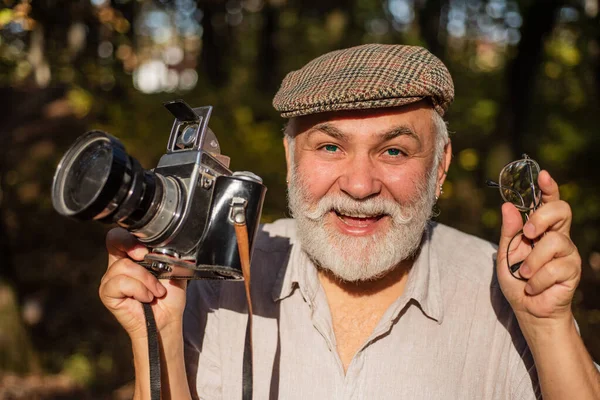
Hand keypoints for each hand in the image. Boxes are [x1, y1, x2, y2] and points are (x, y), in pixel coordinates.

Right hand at [99, 228, 186, 340]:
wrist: (167, 320)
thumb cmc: (169, 296)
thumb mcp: (174, 269)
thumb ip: (169, 254)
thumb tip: (171, 241)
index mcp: (131, 256)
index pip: (121, 235)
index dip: (130, 236)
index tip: (145, 249)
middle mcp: (118, 264)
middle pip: (114, 240)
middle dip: (132, 246)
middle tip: (146, 259)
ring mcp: (110, 279)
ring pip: (124, 265)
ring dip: (146, 279)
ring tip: (155, 291)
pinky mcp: (107, 293)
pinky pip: (121, 282)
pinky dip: (139, 290)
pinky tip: (146, 298)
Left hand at [497, 170, 581, 324]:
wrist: (528, 309)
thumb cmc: (517, 279)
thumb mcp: (506, 253)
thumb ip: (509, 231)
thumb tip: (507, 206)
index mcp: (541, 228)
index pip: (549, 202)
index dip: (548, 187)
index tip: (542, 175)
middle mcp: (558, 236)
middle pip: (561, 210)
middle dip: (542, 218)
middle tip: (527, 234)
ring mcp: (567, 253)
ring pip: (554, 242)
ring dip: (532, 261)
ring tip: (524, 274)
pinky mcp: (572, 271)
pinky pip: (554, 268)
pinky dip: (537, 280)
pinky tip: (533, 287)